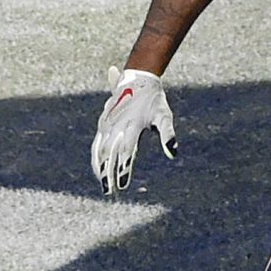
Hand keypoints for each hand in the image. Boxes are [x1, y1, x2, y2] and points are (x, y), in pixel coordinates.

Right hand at [91, 67, 175, 193]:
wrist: (139, 78)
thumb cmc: (155, 101)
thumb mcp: (164, 116)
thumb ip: (168, 135)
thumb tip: (173, 152)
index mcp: (131, 125)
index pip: (126, 151)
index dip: (123, 168)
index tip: (123, 185)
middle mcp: (116, 125)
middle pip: (110, 153)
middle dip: (108, 173)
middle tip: (110, 191)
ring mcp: (107, 124)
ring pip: (100, 149)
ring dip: (99, 167)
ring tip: (103, 184)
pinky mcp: (103, 123)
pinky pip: (97, 142)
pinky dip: (96, 157)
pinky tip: (98, 168)